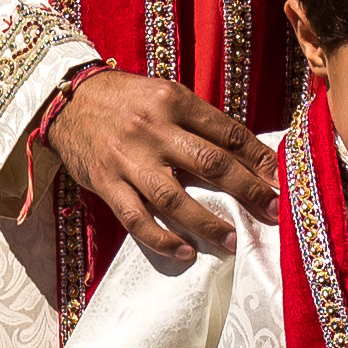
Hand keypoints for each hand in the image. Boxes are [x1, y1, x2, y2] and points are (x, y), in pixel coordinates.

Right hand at [46, 69, 268, 264]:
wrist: (67, 100)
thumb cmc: (127, 100)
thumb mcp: (165, 95)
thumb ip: (199, 122)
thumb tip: (246, 155)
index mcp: (174, 100)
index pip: (227, 132)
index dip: (258, 157)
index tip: (280, 179)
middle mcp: (153, 129)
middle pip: (209, 164)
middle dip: (246, 190)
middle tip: (272, 212)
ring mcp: (128, 158)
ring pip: (174, 197)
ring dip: (207, 223)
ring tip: (231, 242)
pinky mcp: (106, 183)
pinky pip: (136, 218)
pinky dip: (162, 238)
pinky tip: (186, 251)